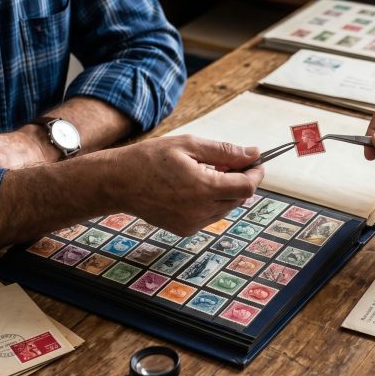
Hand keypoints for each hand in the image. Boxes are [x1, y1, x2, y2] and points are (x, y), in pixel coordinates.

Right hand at [105, 135, 263, 234]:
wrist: (118, 182)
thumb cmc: (150, 159)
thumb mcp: (189, 145)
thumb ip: (225, 152)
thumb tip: (253, 154)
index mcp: (203, 188)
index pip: (247, 187)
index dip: (256, 173)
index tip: (256, 162)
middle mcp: (200, 210)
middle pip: (239, 199)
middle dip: (241, 181)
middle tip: (229, 163)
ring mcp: (192, 223)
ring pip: (226, 208)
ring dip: (226, 191)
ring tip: (208, 173)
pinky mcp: (185, 230)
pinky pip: (210, 216)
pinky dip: (211, 202)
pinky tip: (195, 187)